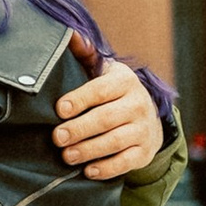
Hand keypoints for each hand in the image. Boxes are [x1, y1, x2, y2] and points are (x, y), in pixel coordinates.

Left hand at [53, 56, 163, 181]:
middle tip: (57, 137)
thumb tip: (69, 35)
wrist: (148, 116)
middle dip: (79, 129)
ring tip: (67, 155)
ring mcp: (143, 129)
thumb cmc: (114, 92)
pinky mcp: (145, 151)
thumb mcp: (104, 70)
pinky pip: (126, 162)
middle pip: (106, 118)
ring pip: (115, 142)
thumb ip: (86, 54)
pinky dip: (107, 168)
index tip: (59, 109)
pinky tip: (88, 171)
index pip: (101, 90)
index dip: (80, 99)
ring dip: (89, 150)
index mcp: (125, 81)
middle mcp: (138, 104)